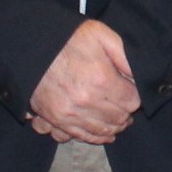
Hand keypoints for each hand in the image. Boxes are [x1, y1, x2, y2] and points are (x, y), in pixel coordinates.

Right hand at [27, 18, 139, 142]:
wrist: (31, 47)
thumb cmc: (67, 38)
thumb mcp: (100, 34)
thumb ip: (124, 55)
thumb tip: (140, 75)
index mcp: (101, 79)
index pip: (132, 101)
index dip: (136, 96)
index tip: (131, 90)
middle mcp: (87, 101)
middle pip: (119, 118)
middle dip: (126, 112)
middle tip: (126, 105)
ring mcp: (70, 113)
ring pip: (103, 131)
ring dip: (114, 126)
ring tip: (118, 119)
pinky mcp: (57, 120)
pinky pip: (82, 136)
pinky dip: (96, 137)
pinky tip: (105, 133)